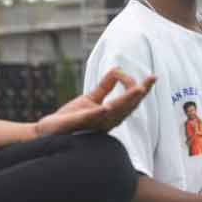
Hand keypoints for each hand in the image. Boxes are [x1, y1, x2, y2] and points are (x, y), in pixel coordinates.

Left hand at [34, 69, 155, 136]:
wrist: (49, 132)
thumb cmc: (71, 118)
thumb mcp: (90, 99)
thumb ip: (104, 87)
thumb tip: (117, 69)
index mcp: (110, 115)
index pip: (130, 102)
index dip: (143, 90)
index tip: (152, 77)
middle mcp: (105, 121)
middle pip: (126, 107)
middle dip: (138, 95)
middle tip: (150, 82)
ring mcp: (93, 124)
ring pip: (113, 113)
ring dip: (125, 102)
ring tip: (137, 90)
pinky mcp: (77, 124)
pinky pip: (90, 119)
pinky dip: (98, 113)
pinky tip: (105, 107)